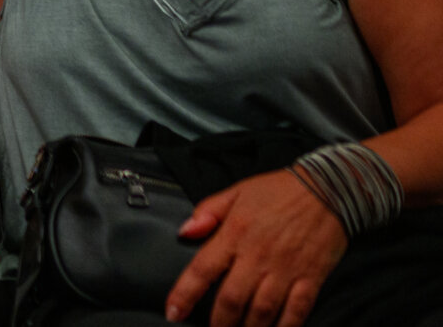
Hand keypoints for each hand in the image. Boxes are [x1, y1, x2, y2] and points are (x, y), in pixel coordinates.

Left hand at [166, 169, 346, 326]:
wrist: (328, 188)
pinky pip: (297, 311)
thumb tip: (184, 231)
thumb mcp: (236, 192)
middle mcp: (258, 256)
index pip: (203, 269)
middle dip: (218, 322)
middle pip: (231, 299)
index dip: (184, 294)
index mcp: (235, 233)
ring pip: (262, 311)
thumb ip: (207, 212)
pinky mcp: (311, 278)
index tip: (173, 312)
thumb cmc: (278, 191)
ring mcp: (286, 269)